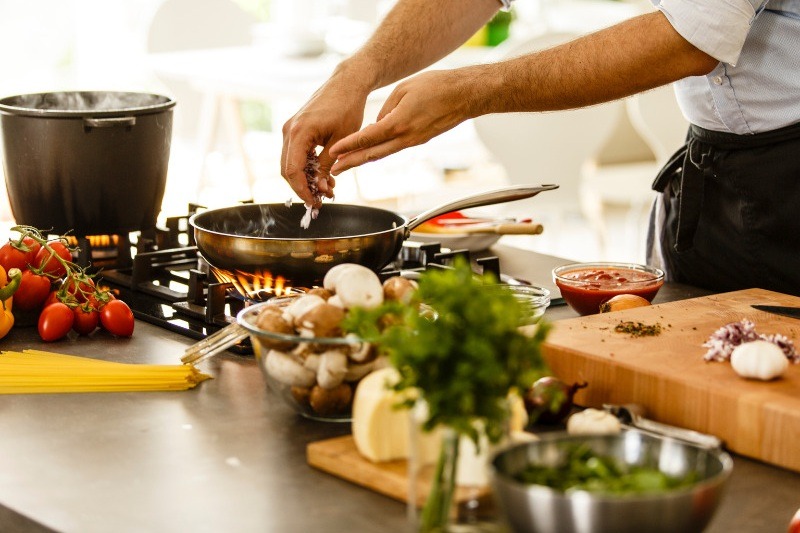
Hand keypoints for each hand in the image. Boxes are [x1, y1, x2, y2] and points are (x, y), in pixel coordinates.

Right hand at [281, 74, 369, 205]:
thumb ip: (327, 165)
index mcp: (299, 132)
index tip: (315, 203)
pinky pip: (295, 154)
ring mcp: (290, 129)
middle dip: (303, 187)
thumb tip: (320, 188)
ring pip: (290, 163)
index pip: (293, 170)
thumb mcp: (341, 141)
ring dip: (305, 179)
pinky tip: (323, 175)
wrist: (347, 83)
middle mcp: (289, 130)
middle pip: (287, 170)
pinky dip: (306, 167)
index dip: (302, 190)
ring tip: (327, 188)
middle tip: (322, 199)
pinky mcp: (295, 129)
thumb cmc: (348, 108)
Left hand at [329, 68, 478, 175]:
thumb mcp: (404, 89)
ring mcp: (413, 141)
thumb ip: (386, 108)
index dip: (348, 146)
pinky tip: (368, 152)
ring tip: (346, 165)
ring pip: (383, 154)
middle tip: (333, 170)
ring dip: (363, 160)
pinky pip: (394, 148)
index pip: (367, 138)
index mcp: (399, 123)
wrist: (465, 95)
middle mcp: (405, 137)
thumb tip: (376, 124)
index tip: (333, 152)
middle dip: (351, 163)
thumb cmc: (437, 86)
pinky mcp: (419, 140)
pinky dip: (379, 152)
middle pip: (372, 154)